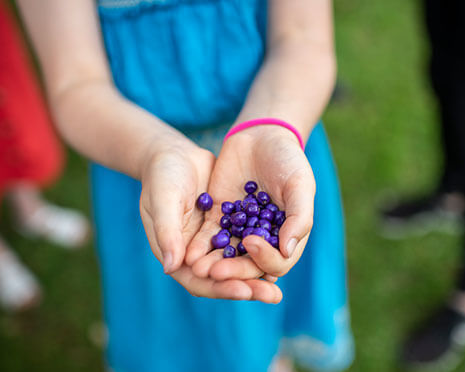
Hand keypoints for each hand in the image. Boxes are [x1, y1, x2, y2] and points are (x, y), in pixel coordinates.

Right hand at [139, 139, 281, 302]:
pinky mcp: (228, 225)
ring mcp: (214, 240)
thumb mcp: (163, 200)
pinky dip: (262, 249)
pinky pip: (246, 240)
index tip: (243, 290)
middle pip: (223, 278)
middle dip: (248, 286)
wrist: (174, 154)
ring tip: (279, 285)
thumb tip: (172, 267)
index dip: (221, 288)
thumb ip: (167, 232)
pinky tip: (282, 253)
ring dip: (258, 272)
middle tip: (273, 296)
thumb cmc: (161, 177)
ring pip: (238, 262)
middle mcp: (196, 254)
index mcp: (176, 255)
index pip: (198, 281)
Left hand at [186, 125, 315, 284]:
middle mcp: (263, 238)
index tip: (251, 242)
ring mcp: (240, 229)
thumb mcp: (299, 185)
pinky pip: (210, 235)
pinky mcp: (220, 217)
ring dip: (213, 263)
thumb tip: (287, 251)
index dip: (265, 259)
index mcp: (287, 236)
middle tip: (215, 272)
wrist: (261, 136)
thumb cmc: (288, 159)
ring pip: (227, 254)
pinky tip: (189, 251)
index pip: (278, 261)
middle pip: (249, 264)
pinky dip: (201, 245)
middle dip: (233, 270)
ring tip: (197, 268)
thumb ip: (299, 218)